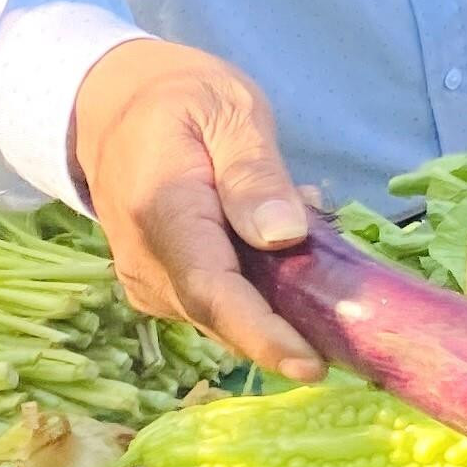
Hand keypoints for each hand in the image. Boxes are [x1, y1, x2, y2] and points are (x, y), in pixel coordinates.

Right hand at [69, 38, 321, 381]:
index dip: (264, 336)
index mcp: (162, 211)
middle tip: (355, 309)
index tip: (313, 366)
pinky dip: (260, 291)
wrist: (110, 106)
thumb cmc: (179, 99)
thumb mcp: (229, 110)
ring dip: (279, 303)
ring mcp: (147, 281)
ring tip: (317, 248)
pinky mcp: (159, 289)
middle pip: (223, 317)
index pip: (213, 292)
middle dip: (291, 327)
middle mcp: (146, 262)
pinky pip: (217, 305)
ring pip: (224, 317)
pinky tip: (282, 250)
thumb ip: (255, 173)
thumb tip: (285, 236)